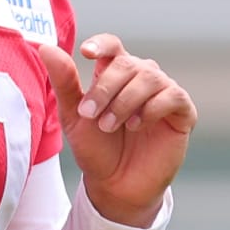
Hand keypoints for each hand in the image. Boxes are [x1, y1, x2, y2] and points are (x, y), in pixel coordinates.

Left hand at [38, 33, 197, 226]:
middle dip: (106, 89)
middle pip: (127, 64)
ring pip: (150, 77)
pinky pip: (173, 95)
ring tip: (111, 126)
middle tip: (91, 116)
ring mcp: (164, 92)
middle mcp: (141, 77)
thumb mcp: (74, 116)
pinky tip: (136, 126)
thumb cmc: (96, 148)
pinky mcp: (182, 112)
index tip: (86, 53)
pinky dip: (152, 108)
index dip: (102, 44)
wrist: (116, 185)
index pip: (112, 46)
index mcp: (114, 74)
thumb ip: (64, 82)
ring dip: (125, 101)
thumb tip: (46, 48)